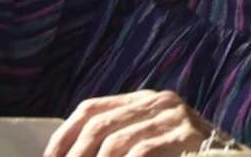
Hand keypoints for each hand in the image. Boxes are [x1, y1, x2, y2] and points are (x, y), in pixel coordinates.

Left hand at [43, 90, 228, 156]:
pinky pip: (142, 151)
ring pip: (116, 141)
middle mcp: (158, 100)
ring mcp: (174, 115)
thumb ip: (117, 141)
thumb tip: (72, 154)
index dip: (64, 134)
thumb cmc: (181, 156)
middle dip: (74, 155)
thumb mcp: (145, 142)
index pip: (91, 107)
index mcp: (143, 99)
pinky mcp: (186, 133)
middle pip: (99, 124)